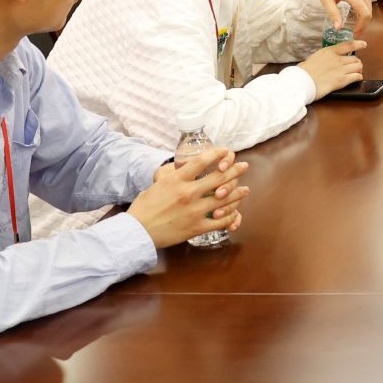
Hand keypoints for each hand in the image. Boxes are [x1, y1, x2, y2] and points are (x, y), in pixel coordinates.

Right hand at [129, 148, 249, 248]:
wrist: (137, 232)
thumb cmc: (144, 208)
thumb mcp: (157, 185)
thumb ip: (173, 178)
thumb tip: (182, 172)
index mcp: (176, 180)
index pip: (201, 161)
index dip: (217, 154)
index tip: (226, 151)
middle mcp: (188, 192)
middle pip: (219, 178)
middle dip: (235, 170)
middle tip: (244, 166)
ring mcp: (194, 210)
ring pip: (224, 199)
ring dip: (238, 193)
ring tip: (245, 189)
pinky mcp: (197, 227)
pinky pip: (221, 221)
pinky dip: (230, 216)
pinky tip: (234, 213)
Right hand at [300, 38, 366, 97]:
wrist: (301, 82)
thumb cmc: (303, 71)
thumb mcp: (314, 58)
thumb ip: (323, 58)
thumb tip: (325, 60)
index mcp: (329, 51)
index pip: (348, 45)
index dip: (358, 44)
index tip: (363, 44)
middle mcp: (337, 59)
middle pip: (355, 59)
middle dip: (357, 62)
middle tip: (355, 66)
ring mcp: (341, 70)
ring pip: (358, 67)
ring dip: (359, 70)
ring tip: (357, 72)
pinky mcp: (342, 80)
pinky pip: (356, 77)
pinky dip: (358, 77)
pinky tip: (357, 78)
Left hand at [306, 0, 374, 30]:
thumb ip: (333, 14)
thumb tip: (338, 28)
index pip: (365, 14)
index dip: (362, 26)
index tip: (355, 33)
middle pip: (369, 10)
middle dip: (363, 23)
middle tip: (355, 30)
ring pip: (370, 4)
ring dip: (364, 14)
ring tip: (355, 21)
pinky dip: (364, 5)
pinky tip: (355, 8)